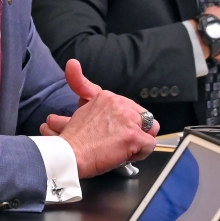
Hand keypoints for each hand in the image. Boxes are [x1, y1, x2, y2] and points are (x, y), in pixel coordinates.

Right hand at [41, 60, 157, 177]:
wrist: (69, 155)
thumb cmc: (73, 140)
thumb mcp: (76, 107)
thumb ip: (80, 87)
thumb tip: (72, 64)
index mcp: (106, 97)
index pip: (127, 106)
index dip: (124, 120)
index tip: (115, 128)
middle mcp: (119, 104)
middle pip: (142, 116)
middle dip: (133, 130)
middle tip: (117, 141)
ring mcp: (128, 119)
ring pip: (148, 129)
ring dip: (137, 141)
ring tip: (120, 148)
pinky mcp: (134, 136)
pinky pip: (150, 145)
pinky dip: (140, 153)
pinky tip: (125, 155)